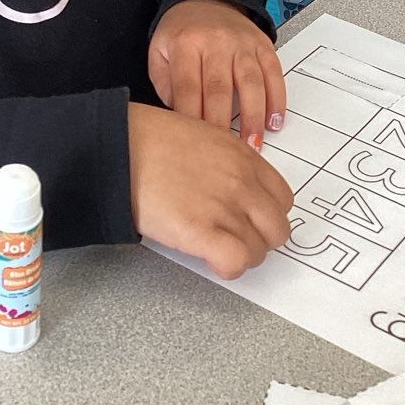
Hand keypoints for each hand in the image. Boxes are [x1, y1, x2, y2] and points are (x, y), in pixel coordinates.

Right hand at [128, 103, 292, 278]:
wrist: (122, 146)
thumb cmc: (151, 139)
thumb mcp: (205, 137)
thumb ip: (228, 163)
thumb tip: (233, 186)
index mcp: (244, 158)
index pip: (282, 199)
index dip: (266, 215)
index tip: (252, 220)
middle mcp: (242, 183)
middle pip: (278, 228)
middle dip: (260, 239)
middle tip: (237, 239)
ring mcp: (224, 207)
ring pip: (260, 250)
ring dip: (242, 256)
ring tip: (219, 249)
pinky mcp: (201, 231)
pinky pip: (236, 262)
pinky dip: (228, 267)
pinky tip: (211, 258)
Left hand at [148, 0, 285, 147]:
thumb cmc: (182, 33)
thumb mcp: (160, 52)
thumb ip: (166, 86)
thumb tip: (181, 122)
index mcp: (186, 44)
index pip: (188, 88)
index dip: (192, 119)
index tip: (196, 147)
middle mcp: (216, 42)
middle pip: (220, 89)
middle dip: (223, 125)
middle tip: (225, 155)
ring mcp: (242, 43)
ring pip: (251, 83)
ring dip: (254, 117)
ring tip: (253, 144)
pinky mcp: (262, 45)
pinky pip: (273, 74)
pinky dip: (277, 100)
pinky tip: (275, 121)